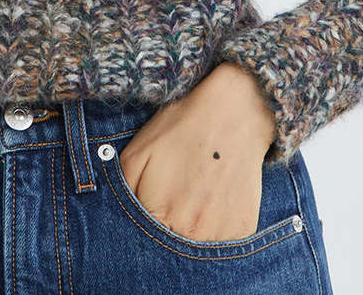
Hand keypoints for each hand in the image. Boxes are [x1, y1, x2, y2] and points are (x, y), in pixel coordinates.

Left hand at [119, 62, 277, 242]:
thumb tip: (118, 227)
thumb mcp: (136, 154)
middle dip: (166, 229)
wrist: (232, 112)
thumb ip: (121, 194)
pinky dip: (215, 225)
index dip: (142, 225)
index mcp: (163, 218)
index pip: (143, 241)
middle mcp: (194, 235)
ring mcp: (223, 237)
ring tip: (193, 194)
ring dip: (191, 231)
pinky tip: (213, 197)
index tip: (149, 203)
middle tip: (172, 197)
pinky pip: (222, 242)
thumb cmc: (180, 129)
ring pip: (196, 249)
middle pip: (170, 249)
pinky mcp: (244, 231)